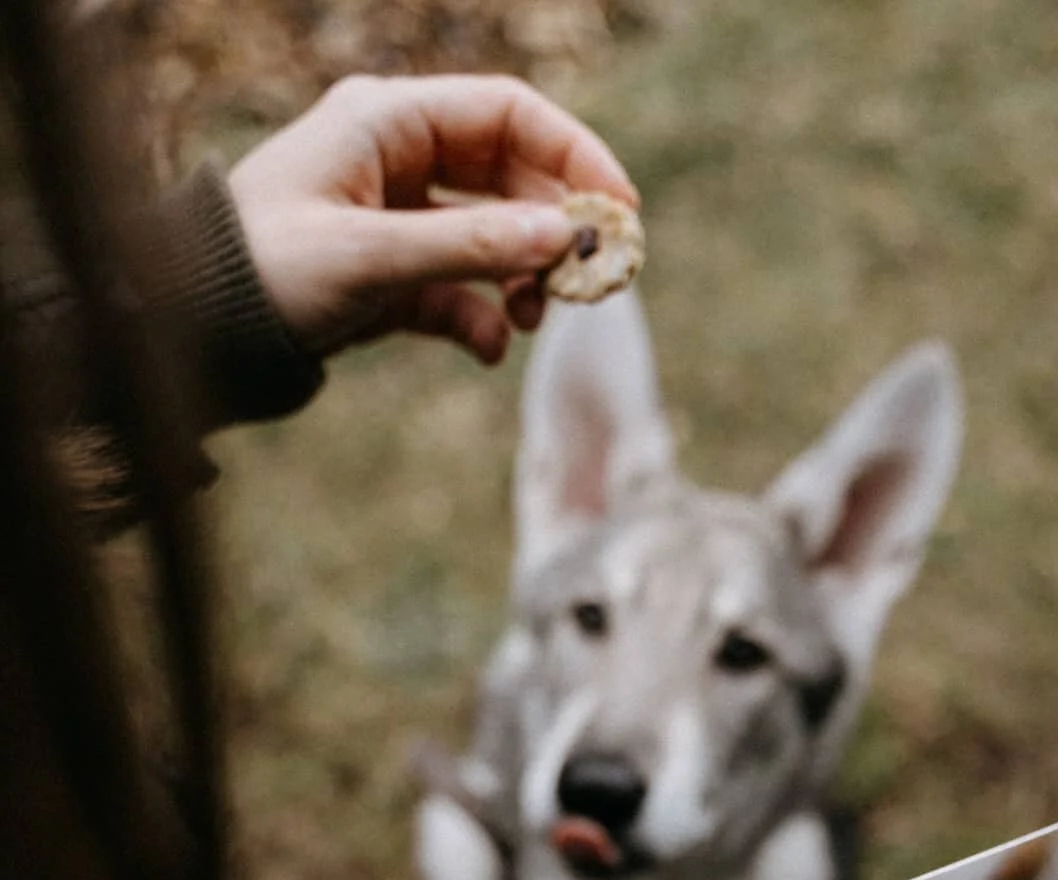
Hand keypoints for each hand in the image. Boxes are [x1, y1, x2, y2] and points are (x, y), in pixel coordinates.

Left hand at [227, 73, 638, 365]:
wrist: (196, 332)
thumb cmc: (265, 272)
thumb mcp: (371, 258)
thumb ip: (471, 247)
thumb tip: (564, 237)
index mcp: (386, 121)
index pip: (506, 113)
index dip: (573, 152)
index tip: (620, 208)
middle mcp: (397, 159)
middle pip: (510, 176)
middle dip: (555, 227)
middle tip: (593, 278)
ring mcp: (397, 219)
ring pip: (491, 236)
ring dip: (524, 276)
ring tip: (537, 316)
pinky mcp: (391, 278)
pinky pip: (460, 290)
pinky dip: (483, 317)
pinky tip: (490, 347)